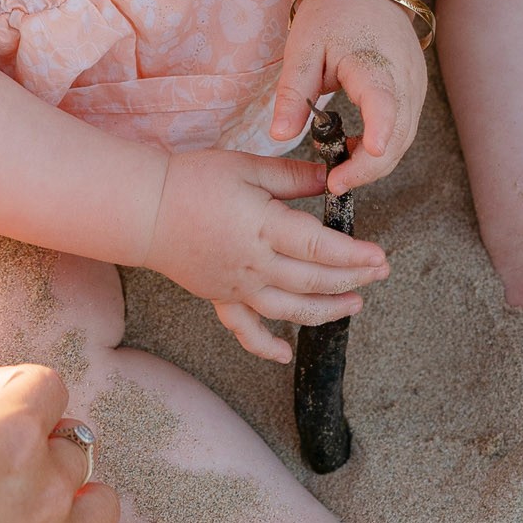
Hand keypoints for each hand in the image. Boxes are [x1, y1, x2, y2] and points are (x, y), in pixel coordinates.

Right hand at [145, 148, 389, 361]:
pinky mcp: (220, 297)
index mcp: (263, 228)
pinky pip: (244, 329)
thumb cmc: (192, 181)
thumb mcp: (247, 168)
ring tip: (354, 305)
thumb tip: (330, 178)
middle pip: (312, 281)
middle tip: (379, 274)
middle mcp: (254, 265)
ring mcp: (237, 286)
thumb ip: (292, 177)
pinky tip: (284, 355)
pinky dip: (265, 346)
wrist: (142, 210)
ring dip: (325, 311)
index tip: (379, 256)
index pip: (319, 249)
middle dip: (351, 280)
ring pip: (289, 310)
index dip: (354, 256)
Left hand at [268, 0, 426, 187]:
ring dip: (376, 162)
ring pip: (405, 139)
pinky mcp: (416, 93)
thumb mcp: (302, 49)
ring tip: (340, 170)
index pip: (383, 103)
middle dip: (368, 167)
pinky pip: (405, 130)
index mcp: (373, 62)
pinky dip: (384, 148)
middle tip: (334, 183)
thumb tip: (280, 137)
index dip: (377, 132)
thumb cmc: (331, 16)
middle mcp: (404, 78)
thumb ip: (292, 94)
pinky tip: (356, 149)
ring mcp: (416, 87)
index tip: (362, 158)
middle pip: (398, 136)